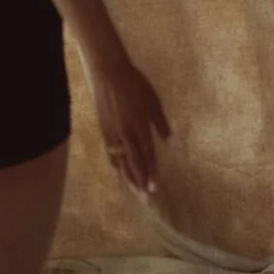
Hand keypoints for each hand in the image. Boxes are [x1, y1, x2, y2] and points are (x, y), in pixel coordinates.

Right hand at [91, 58, 170, 193]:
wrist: (109, 75)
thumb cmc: (136, 85)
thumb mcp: (154, 102)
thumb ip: (161, 124)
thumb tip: (170, 142)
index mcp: (140, 128)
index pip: (147, 156)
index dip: (151, 173)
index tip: (155, 188)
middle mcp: (126, 136)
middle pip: (133, 164)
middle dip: (140, 182)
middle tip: (145, 198)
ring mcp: (113, 135)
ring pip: (120, 162)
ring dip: (127, 178)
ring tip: (134, 191)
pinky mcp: (103, 131)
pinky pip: (110, 154)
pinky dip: (115, 165)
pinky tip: (118, 173)